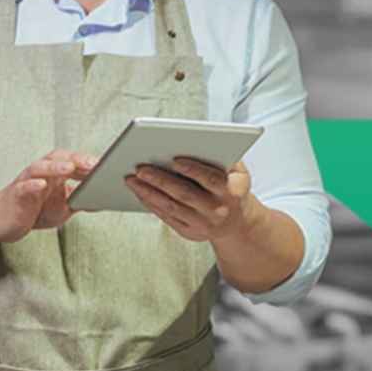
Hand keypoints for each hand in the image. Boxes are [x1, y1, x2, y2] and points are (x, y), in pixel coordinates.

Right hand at [0, 150, 97, 242]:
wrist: (2, 220)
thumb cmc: (34, 209)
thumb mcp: (62, 207)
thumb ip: (79, 201)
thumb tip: (102, 200)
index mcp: (54, 172)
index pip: (73, 161)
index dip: (88, 162)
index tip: (106, 165)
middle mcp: (41, 172)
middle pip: (58, 158)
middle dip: (75, 158)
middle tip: (92, 162)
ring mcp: (27, 181)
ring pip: (39, 167)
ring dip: (54, 167)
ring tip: (68, 167)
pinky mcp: (15, 195)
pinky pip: (23, 187)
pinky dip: (32, 184)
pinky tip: (40, 185)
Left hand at [124, 157, 263, 241]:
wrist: (237, 224)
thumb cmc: (232, 188)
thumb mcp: (239, 172)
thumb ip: (226, 155)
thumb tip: (201, 137)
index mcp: (231, 192)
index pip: (210, 179)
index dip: (193, 170)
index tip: (175, 160)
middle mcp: (217, 210)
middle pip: (185, 194)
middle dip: (160, 180)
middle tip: (141, 168)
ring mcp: (203, 224)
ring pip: (171, 207)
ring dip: (149, 193)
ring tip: (132, 180)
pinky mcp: (190, 233)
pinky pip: (167, 217)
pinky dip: (151, 204)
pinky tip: (139, 192)